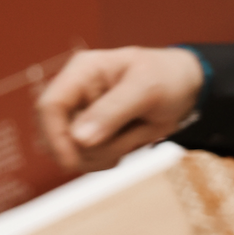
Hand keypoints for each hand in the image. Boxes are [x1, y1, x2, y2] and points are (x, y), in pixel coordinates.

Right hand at [36, 46, 203, 172]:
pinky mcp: (90, 134)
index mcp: (81, 71)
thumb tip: (79, 139)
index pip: (49, 106)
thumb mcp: (146, 89)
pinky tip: (130, 140)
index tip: (72, 163)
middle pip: (57, 136)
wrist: (184, 90)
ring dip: (107, 154)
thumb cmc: (167, 78)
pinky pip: (87, 160)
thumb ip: (113, 111)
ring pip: (73, 153)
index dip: (55, 137)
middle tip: (129, 138)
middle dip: (92, 149)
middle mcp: (75, 94)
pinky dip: (110, 159)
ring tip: (137, 132)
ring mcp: (81, 115)